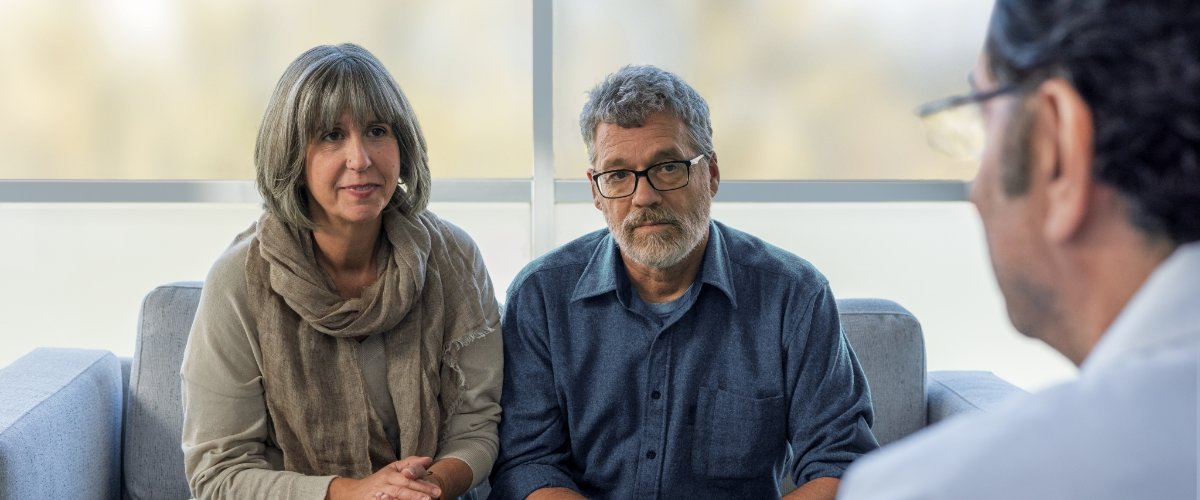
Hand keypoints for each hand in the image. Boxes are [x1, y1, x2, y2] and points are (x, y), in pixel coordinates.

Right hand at [326, 456, 442, 499]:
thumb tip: (428, 459)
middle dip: (417, 494)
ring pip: (393, 497)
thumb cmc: (379, 481)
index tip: (437, 491)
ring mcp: (377, 494)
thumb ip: (411, 464)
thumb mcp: (393, 469)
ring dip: (407, 499)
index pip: (409, 478)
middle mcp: (384, 483)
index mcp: (391, 474)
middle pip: (402, 489)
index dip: (422, 484)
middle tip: (431, 498)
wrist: (353, 492)